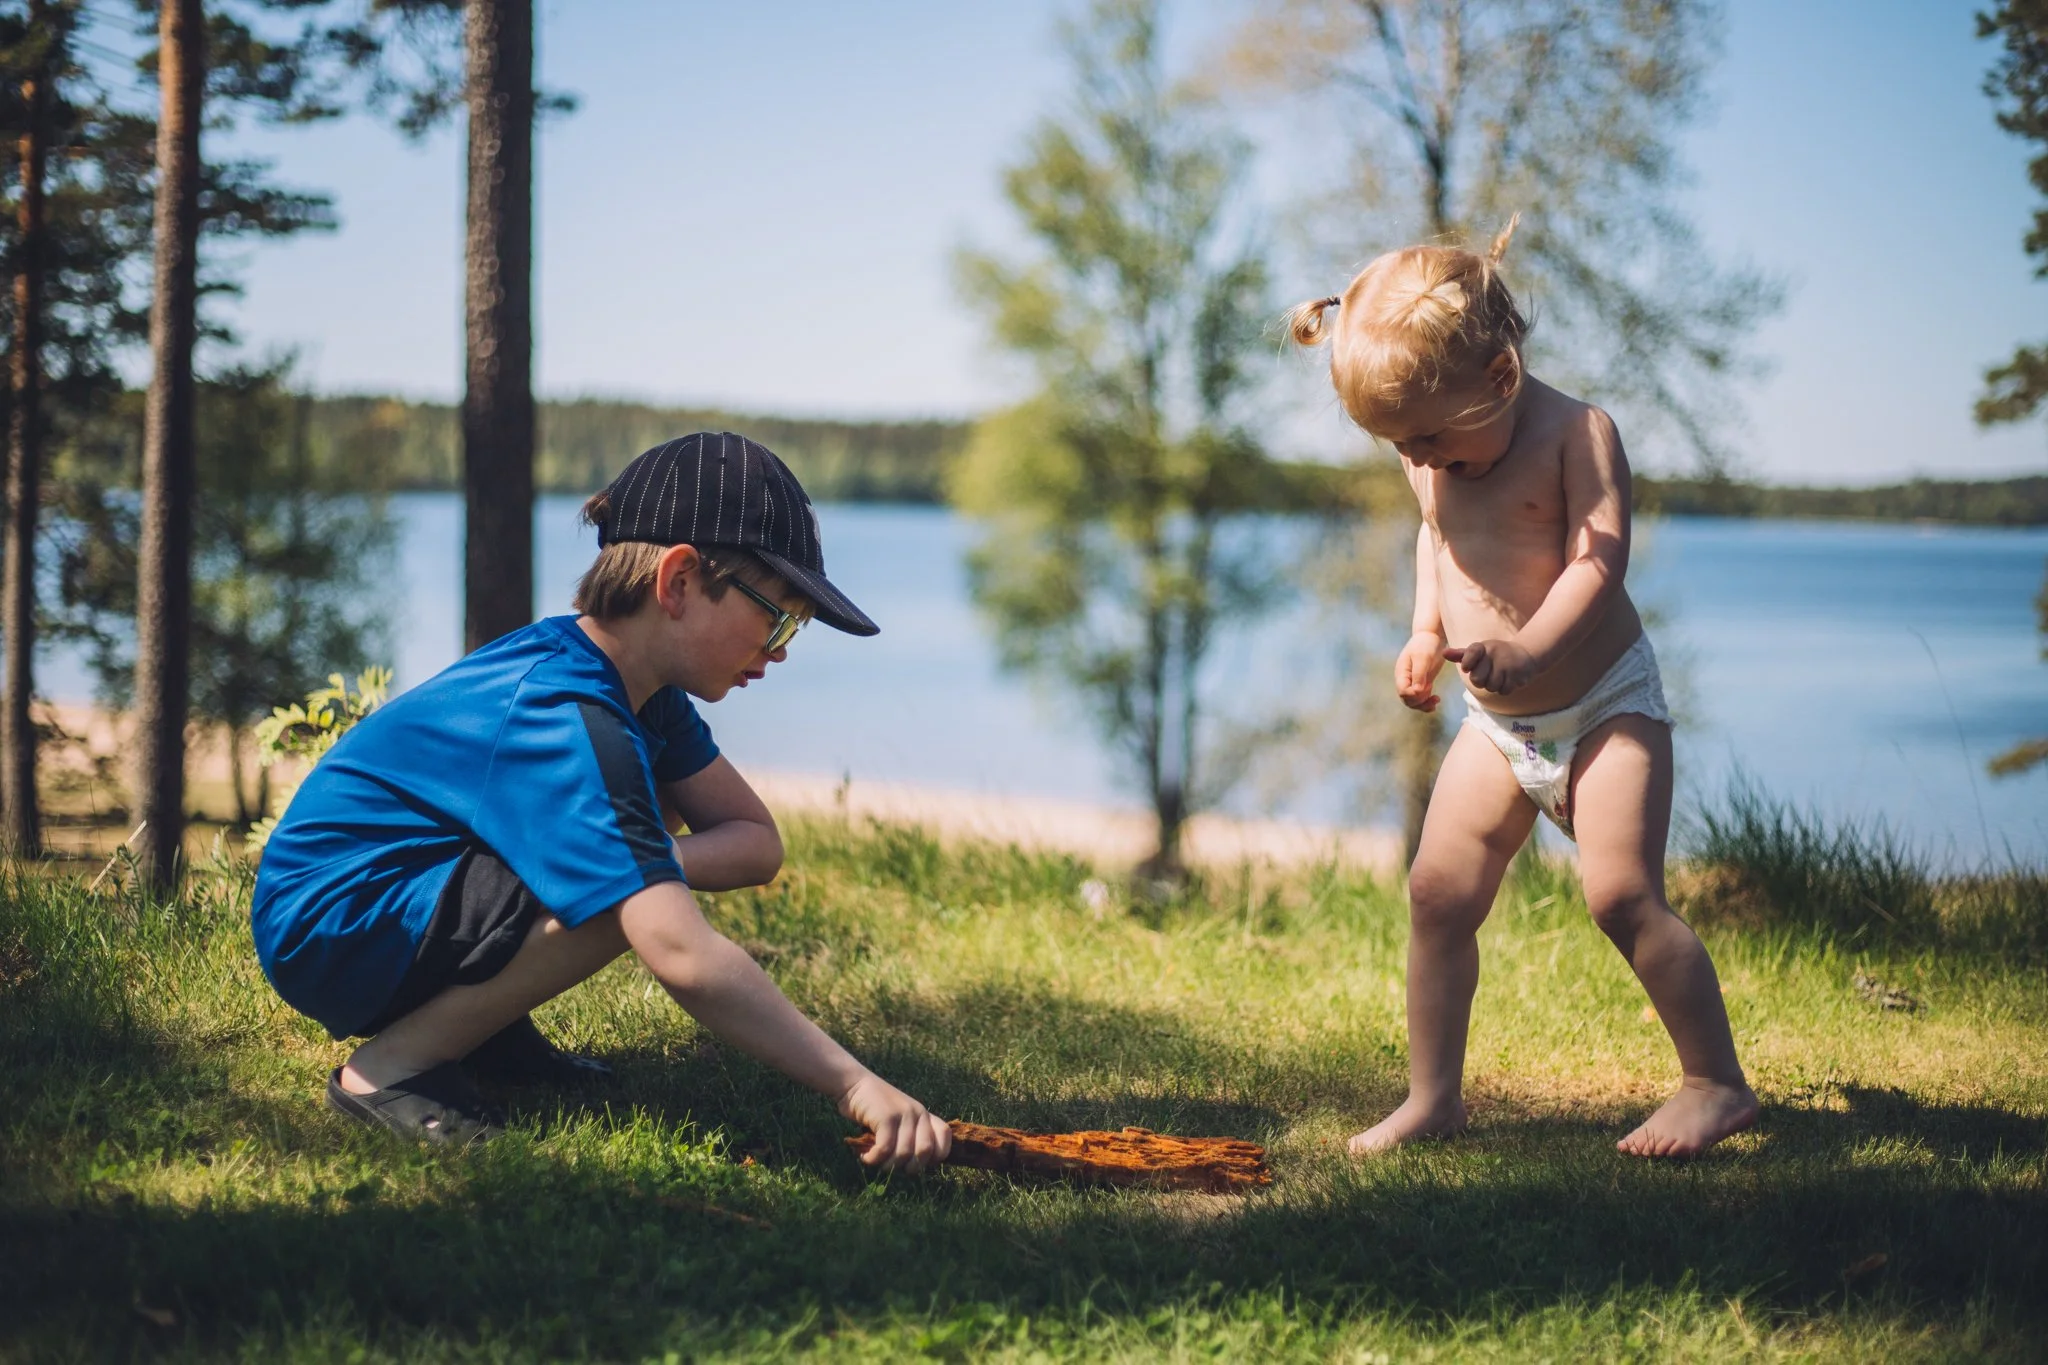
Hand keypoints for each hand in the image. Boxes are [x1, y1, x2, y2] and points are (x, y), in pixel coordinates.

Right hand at [837, 1072, 952, 1172]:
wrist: (854, 1085)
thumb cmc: (875, 1110)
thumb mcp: (899, 1121)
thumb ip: (911, 1137)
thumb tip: (915, 1168)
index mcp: (925, 1115)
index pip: (945, 1138)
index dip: (934, 1157)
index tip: (914, 1162)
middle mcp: (919, 1113)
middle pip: (925, 1151)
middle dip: (909, 1167)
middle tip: (893, 1166)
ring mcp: (904, 1114)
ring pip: (903, 1154)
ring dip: (887, 1165)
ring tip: (875, 1160)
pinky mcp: (887, 1116)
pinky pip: (885, 1148)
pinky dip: (874, 1158)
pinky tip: (865, 1157)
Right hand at [1395, 631, 1446, 711]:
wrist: (1431, 636)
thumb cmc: (1425, 644)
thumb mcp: (1423, 657)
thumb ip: (1419, 674)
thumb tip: (1416, 692)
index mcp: (1401, 672)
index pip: (1402, 691)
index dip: (1413, 694)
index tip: (1427, 688)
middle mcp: (1405, 679)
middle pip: (1406, 699)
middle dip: (1419, 701)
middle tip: (1434, 695)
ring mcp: (1412, 682)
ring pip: (1413, 701)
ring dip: (1424, 704)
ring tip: (1436, 699)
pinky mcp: (1421, 683)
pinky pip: (1421, 698)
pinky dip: (1427, 702)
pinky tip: (1436, 700)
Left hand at [1444, 639, 1538, 695]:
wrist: (1525, 654)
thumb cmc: (1494, 654)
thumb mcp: (1478, 652)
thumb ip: (1461, 655)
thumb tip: (1443, 653)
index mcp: (1482, 647)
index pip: (1470, 654)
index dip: (1467, 664)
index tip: (1467, 668)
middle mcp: (1494, 652)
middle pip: (1477, 680)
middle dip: (1480, 681)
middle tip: (1487, 674)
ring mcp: (1507, 664)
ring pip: (1491, 687)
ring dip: (1493, 685)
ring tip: (1499, 675)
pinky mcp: (1518, 674)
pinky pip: (1503, 691)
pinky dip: (1504, 689)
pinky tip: (1508, 679)